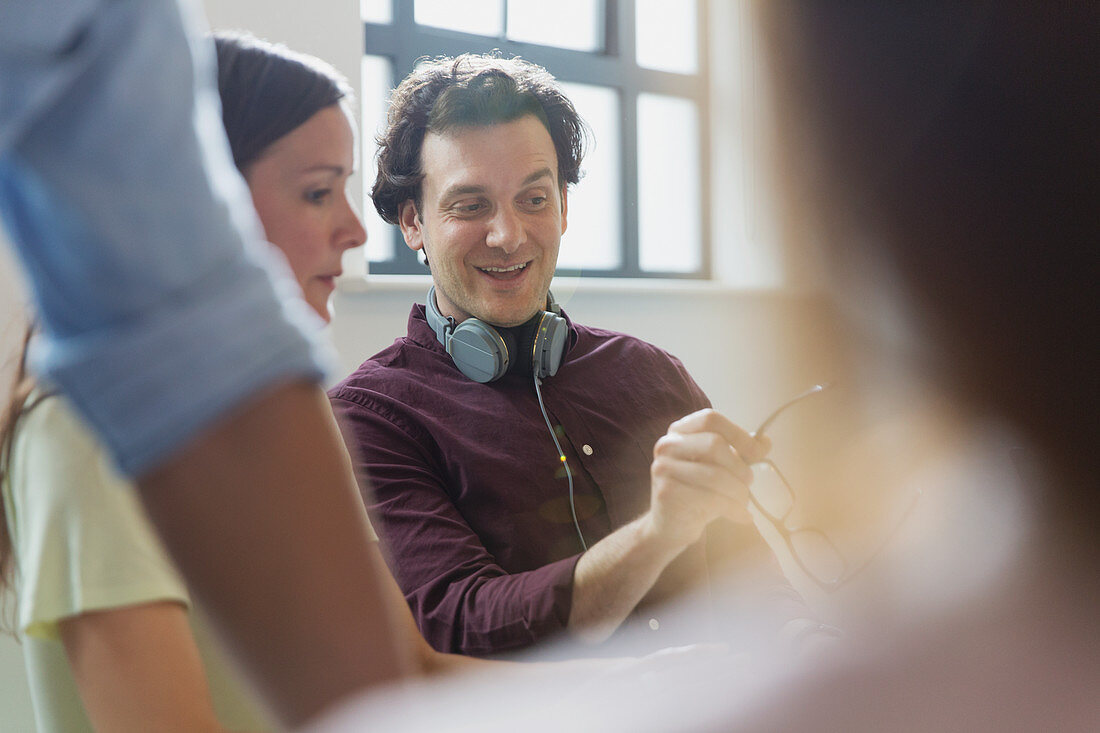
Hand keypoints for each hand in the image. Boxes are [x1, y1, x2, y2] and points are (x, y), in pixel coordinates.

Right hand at [646, 408, 770, 546]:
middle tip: (748, 484)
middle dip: (740, 467)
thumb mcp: (722, 466)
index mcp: (680, 431)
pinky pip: (711, 499)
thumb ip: (743, 452)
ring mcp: (663, 469)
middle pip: (715, 444)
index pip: (711, 419)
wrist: (672, 524)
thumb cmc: (699, 491)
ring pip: (715, 475)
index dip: (738, 434)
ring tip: (744, 502)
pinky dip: (734, 509)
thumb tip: (765, 441)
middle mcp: (667, 445)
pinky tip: (741, 516)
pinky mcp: (666, 493)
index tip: (757, 452)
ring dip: (739, 492)